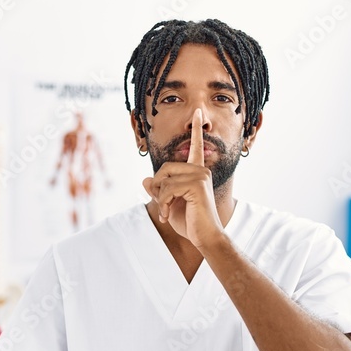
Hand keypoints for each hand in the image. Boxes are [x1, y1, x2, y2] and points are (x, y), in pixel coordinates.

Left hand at [141, 109, 224, 250]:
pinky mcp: (197, 184)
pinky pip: (167, 188)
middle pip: (165, 168)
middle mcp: (201, 170)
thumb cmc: (190, 223)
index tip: (197, 112)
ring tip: (165, 212)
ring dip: (159, 199)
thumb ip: (158, 191)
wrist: (205, 238)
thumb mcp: (168, 205)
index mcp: (197, 172)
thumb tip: (146, 179)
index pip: (196, 147)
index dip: (195, 130)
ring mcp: (200, 176)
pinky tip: (166, 214)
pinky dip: (161, 203)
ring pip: (164, 179)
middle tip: (162, 207)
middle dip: (158, 189)